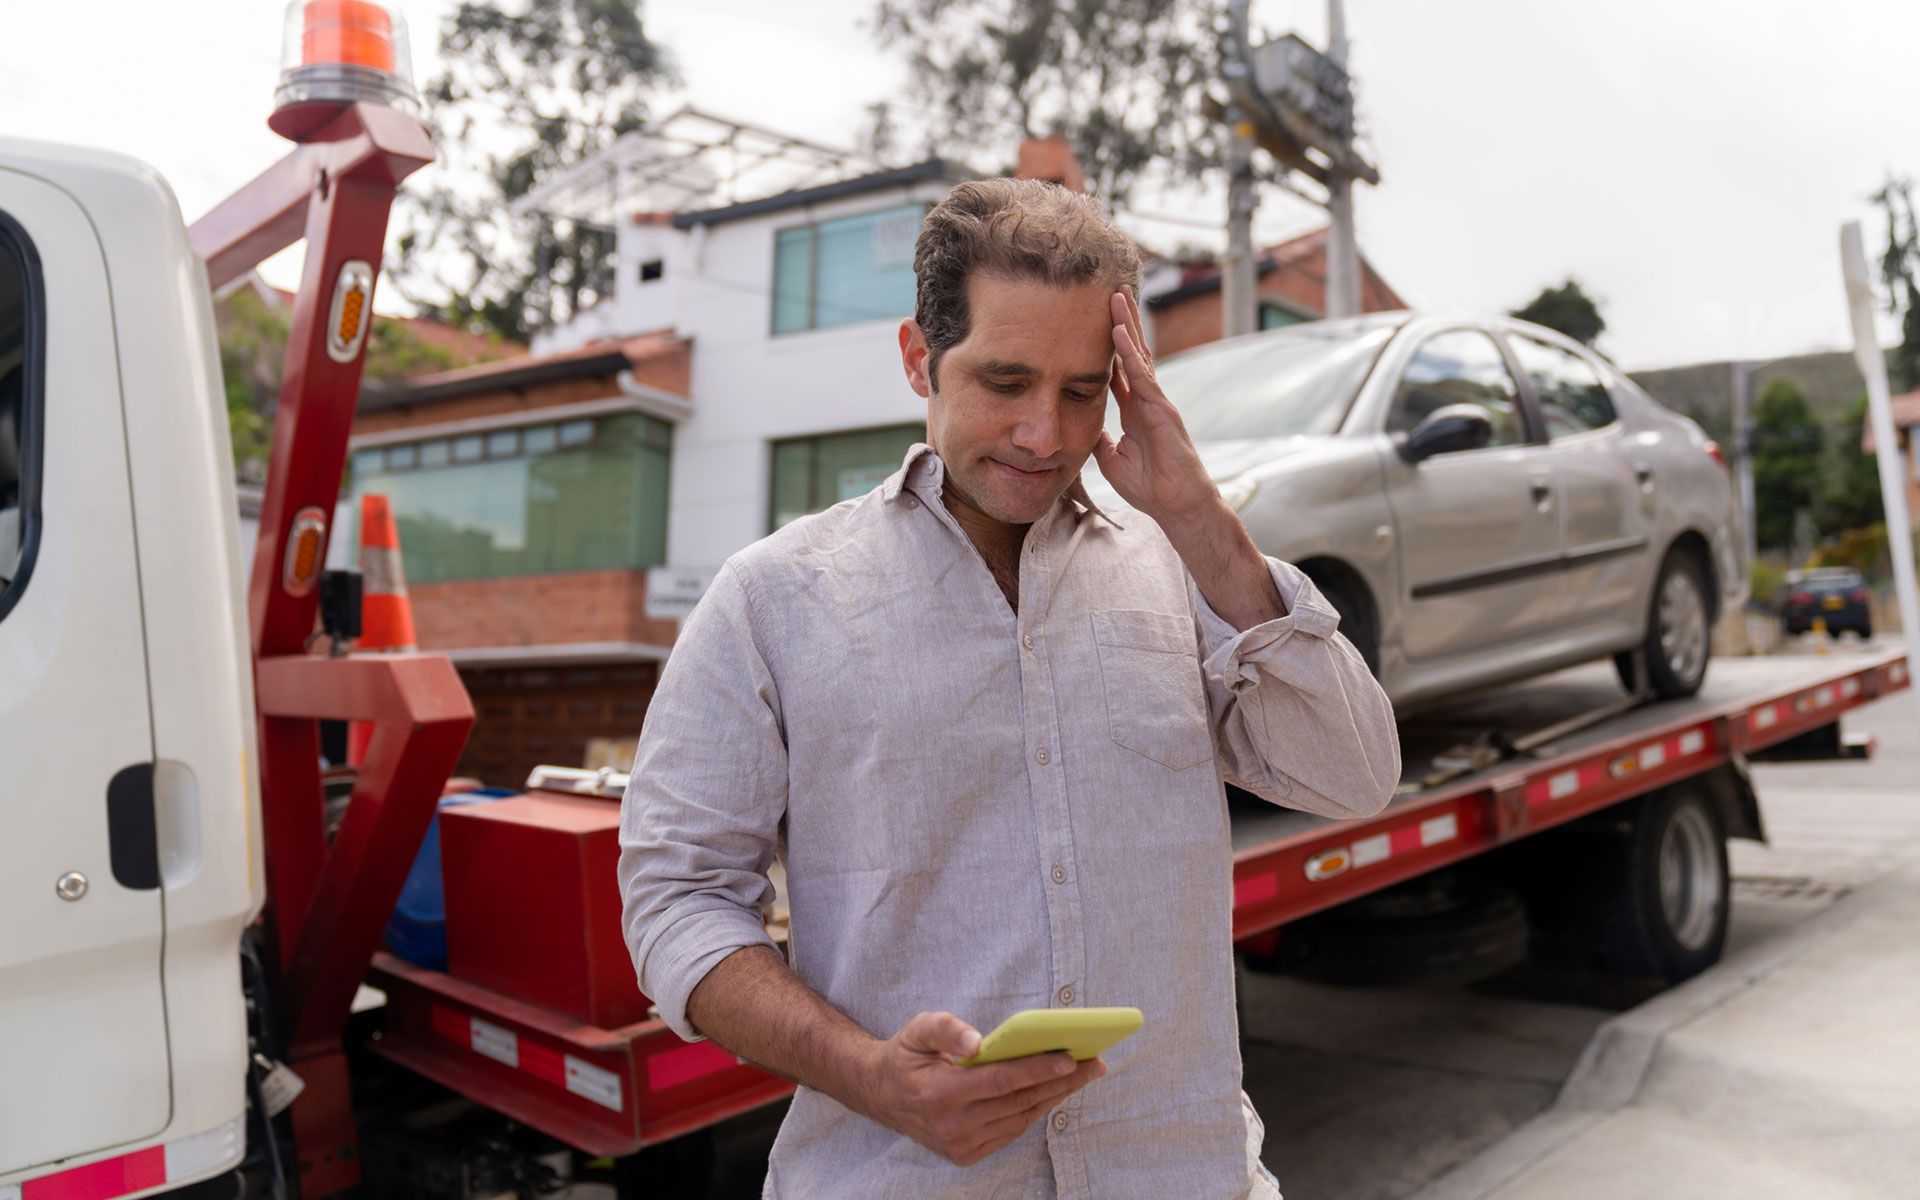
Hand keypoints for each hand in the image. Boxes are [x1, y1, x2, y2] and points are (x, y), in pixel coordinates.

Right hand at [859, 1011, 1106, 1166]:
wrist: (881, 1095)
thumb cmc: (907, 1055)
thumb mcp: (918, 1029)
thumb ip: (946, 1028)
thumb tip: (978, 1040)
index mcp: (940, 1094)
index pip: (1000, 1082)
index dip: (1038, 1070)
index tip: (1071, 1057)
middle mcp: (952, 1126)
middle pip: (1019, 1102)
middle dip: (1062, 1082)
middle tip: (1095, 1063)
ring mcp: (960, 1145)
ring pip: (1020, 1119)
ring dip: (1055, 1097)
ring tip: (1084, 1074)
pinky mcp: (966, 1154)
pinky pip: (1011, 1131)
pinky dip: (1035, 1110)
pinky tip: (1054, 1091)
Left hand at [1091, 286, 1220, 522]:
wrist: (1174, 504)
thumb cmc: (1148, 486)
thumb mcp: (1111, 459)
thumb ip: (1099, 438)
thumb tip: (1082, 426)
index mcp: (1133, 411)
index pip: (1117, 370)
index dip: (1107, 346)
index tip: (1094, 322)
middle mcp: (1146, 400)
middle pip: (1131, 353)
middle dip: (1121, 321)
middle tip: (1111, 291)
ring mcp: (1156, 401)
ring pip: (1139, 355)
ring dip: (1127, 324)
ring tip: (1117, 295)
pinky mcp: (1162, 408)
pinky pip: (1143, 375)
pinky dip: (1130, 353)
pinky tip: (1120, 331)